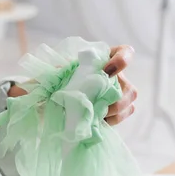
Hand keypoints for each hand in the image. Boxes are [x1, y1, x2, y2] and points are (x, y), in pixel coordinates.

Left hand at [8, 45, 137, 125]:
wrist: (45, 102)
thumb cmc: (51, 83)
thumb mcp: (51, 75)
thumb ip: (57, 72)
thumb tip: (61, 74)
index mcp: (103, 59)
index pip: (124, 53)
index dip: (122, 60)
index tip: (107, 71)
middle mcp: (114, 77)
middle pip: (129, 87)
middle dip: (118, 98)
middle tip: (99, 103)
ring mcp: (116, 95)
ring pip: (129, 103)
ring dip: (114, 111)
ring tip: (96, 115)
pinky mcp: (114, 112)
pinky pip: (122, 116)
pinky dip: (111, 121)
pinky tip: (96, 122)